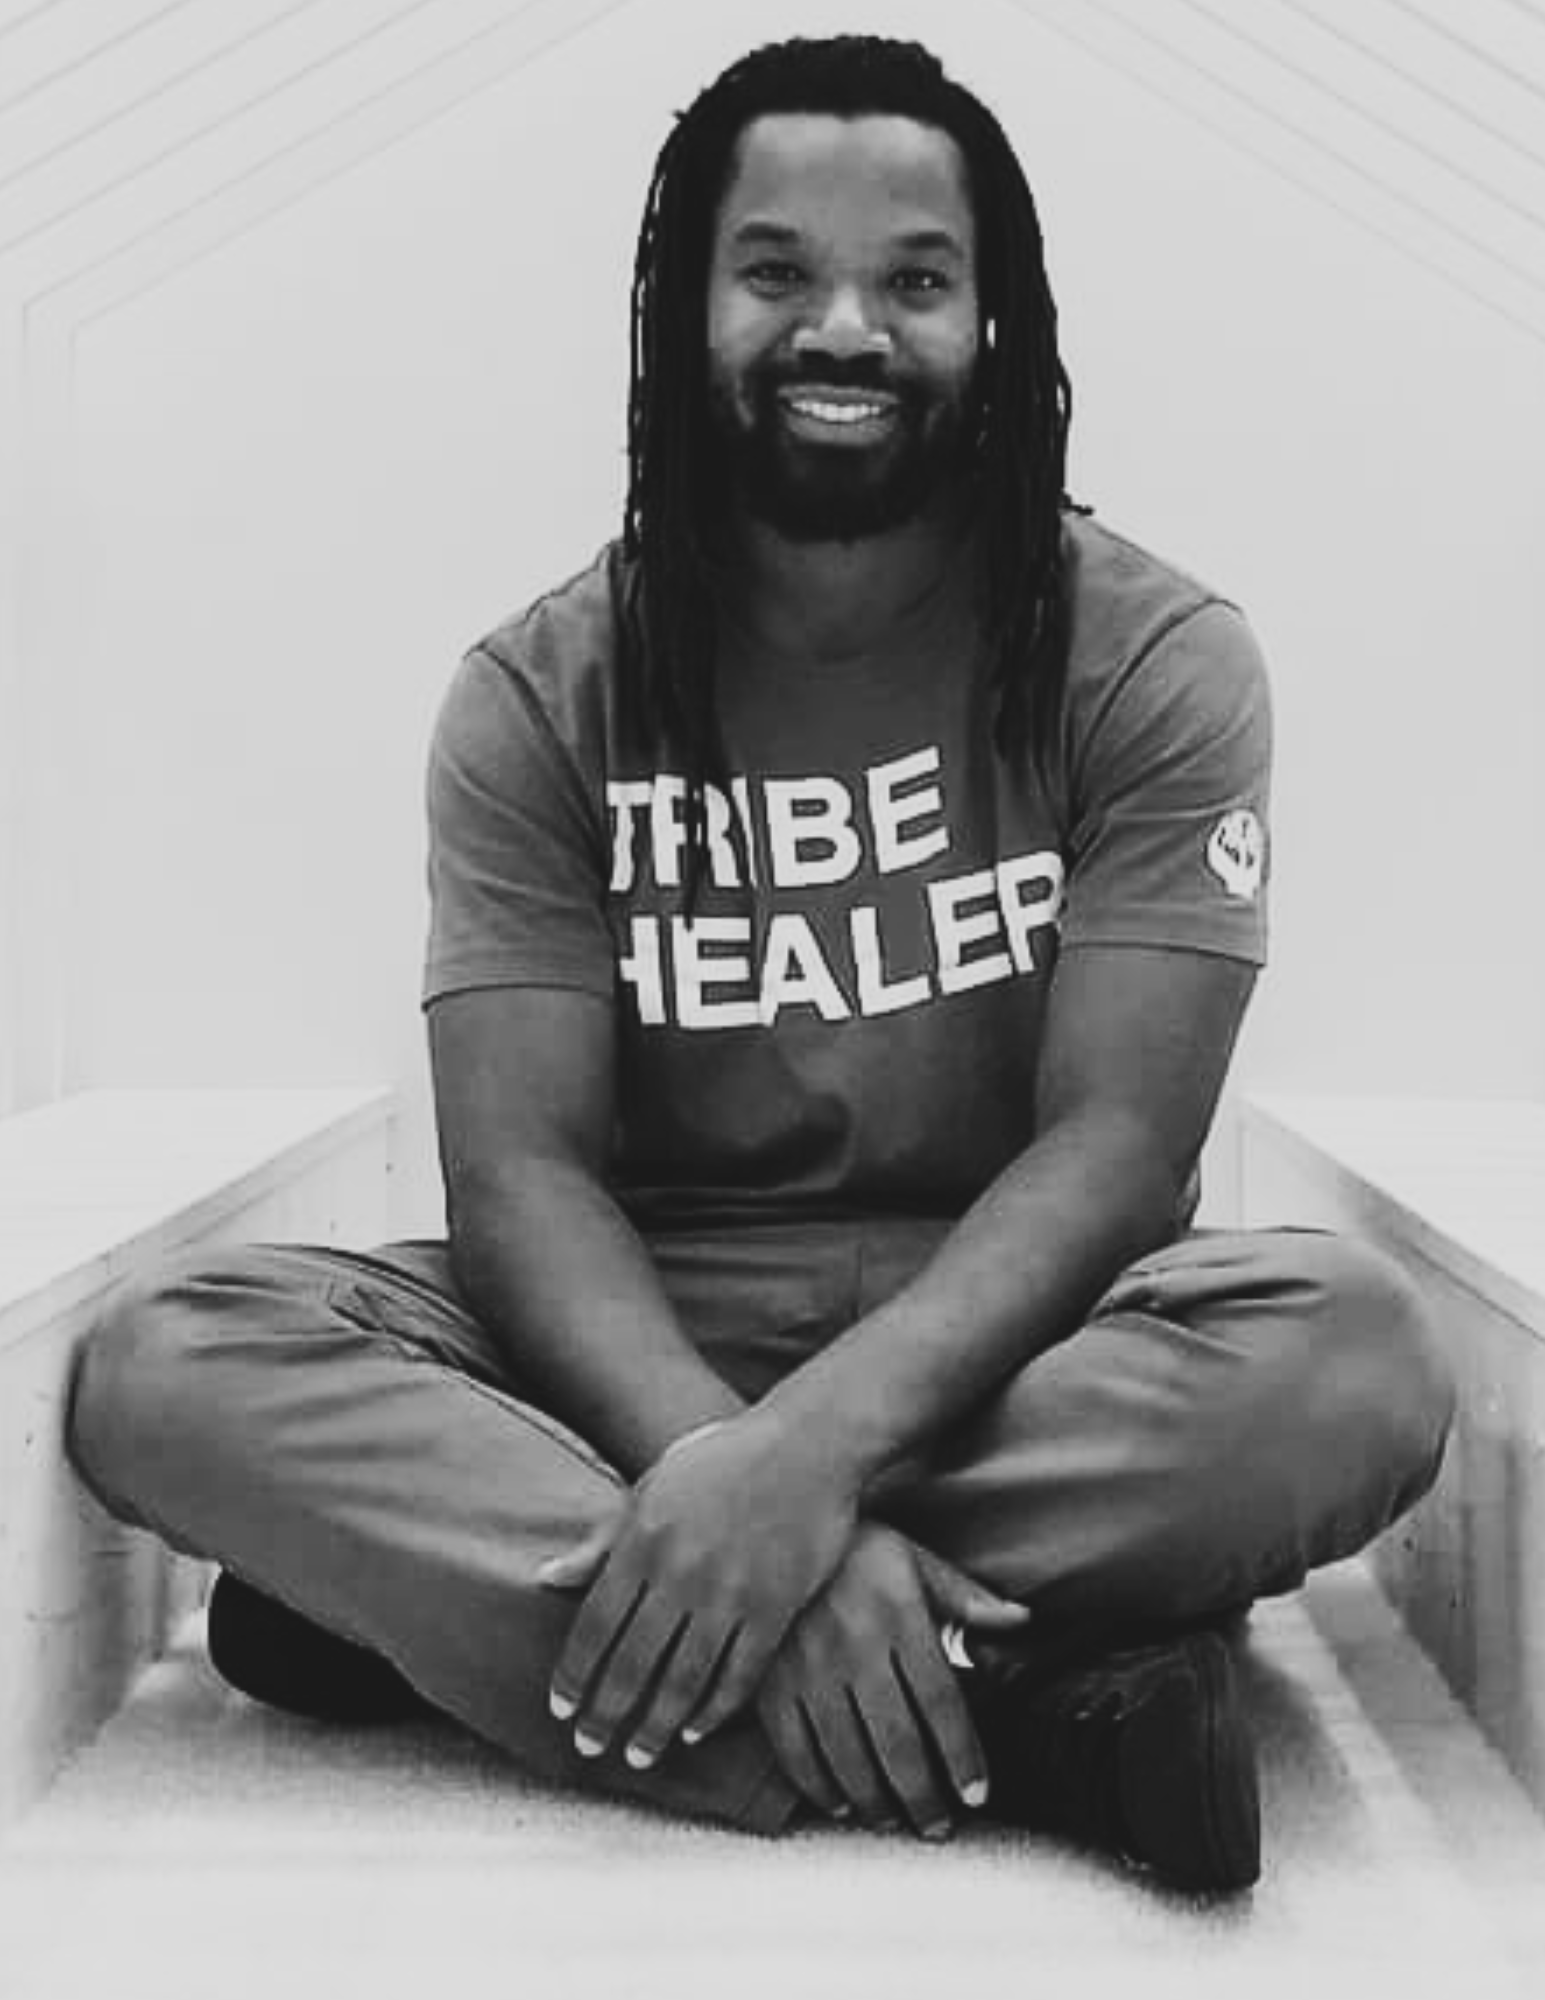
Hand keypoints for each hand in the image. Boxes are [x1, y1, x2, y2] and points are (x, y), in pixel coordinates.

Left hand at [537, 1411, 860, 1767]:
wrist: (808, 1445)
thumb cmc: (723, 1461)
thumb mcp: (652, 1486)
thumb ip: (601, 1541)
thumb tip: (545, 1578)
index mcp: (642, 1539)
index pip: (595, 1626)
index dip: (575, 1675)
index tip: (561, 1710)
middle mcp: (680, 1572)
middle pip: (633, 1663)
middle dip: (606, 1713)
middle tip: (590, 1746)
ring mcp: (730, 1593)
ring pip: (683, 1680)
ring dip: (656, 1726)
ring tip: (639, 1754)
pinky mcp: (776, 1608)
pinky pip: (739, 1675)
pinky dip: (714, 1710)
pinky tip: (695, 1730)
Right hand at [756, 1525, 1030, 1838]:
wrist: (771, 1524)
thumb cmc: (852, 1544)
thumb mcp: (913, 1558)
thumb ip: (965, 1597)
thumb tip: (1020, 1620)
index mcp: (899, 1615)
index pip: (942, 1703)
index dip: (962, 1756)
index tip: (975, 1793)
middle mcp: (855, 1646)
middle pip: (899, 1741)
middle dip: (923, 1795)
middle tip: (937, 1824)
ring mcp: (808, 1668)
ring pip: (848, 1755)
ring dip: (875, 1800)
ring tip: (893, 1819)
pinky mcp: (768, 1682)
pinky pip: (795, 1749)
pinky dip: (818, 1784)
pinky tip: (839, 1801)